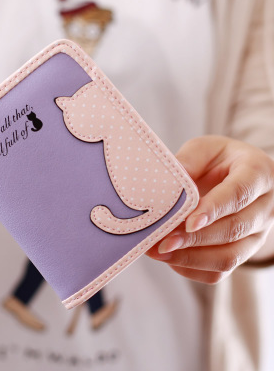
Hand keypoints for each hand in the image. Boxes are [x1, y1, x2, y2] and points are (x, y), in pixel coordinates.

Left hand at [147, 136, 273, 283]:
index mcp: (258, 173)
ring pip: (230, 257)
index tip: (189, 222)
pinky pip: (221, 271)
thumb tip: (169, 181)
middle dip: (195, 239)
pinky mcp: (243, 251)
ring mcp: (257, 234)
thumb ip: (189, 161)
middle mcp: (265, 207)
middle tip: (163, 242)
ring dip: (191, 258)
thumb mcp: (204, 149)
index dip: (214, 210)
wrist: (234, 175)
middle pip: (234, 229)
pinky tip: (170, 258)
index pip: (239, 194)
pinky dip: (193, 269)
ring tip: (159, 252)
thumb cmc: (218, 160)